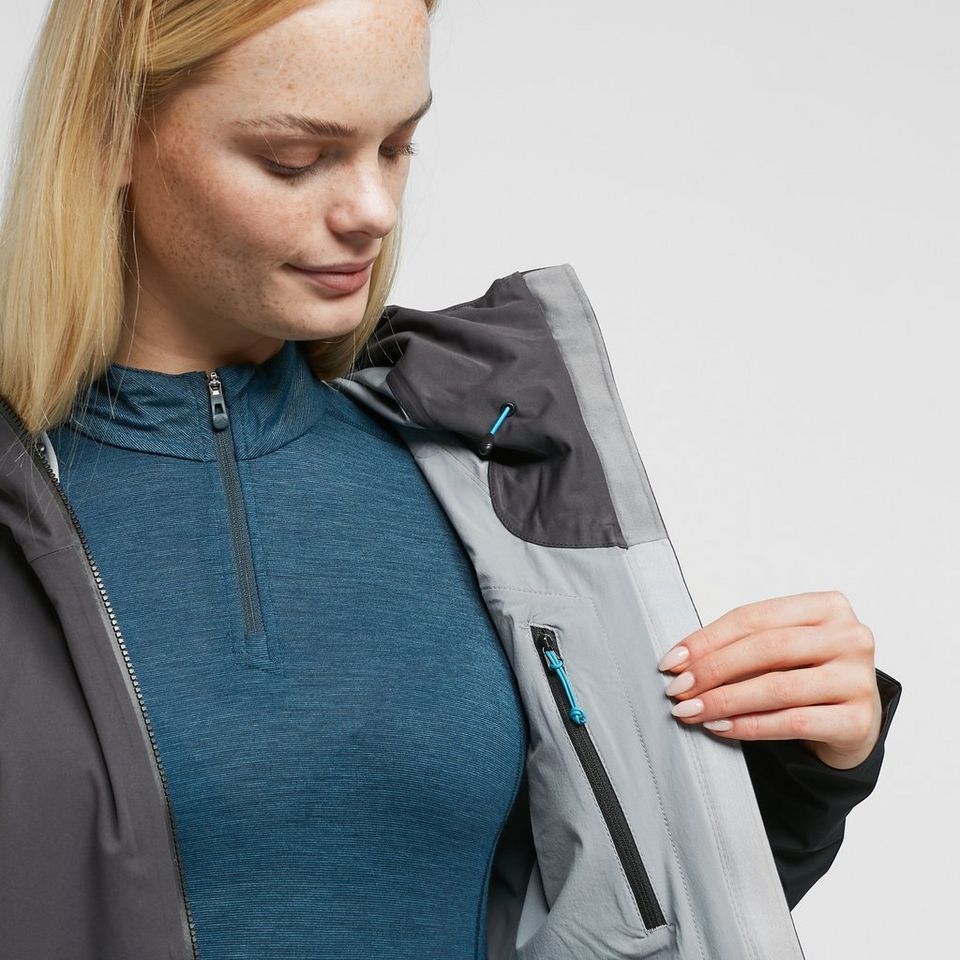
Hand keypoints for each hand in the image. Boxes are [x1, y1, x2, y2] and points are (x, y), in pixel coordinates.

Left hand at [657, 590, 883, 769]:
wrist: (853, 720)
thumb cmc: (806, 674)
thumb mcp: (781, 649)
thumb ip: (742, 646)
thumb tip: (681, 661)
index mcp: (827, 606)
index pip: (755, 617)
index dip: (708, 638)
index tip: (672, 660)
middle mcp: (850, 637)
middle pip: (767, 648)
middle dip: (713, 669)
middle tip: (678, 688)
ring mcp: (859, 679)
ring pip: (778, 687)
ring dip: (725, 701)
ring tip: (691, 711)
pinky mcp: (859, 720)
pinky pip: (793, 722)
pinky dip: (750, 726)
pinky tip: (721, 727)